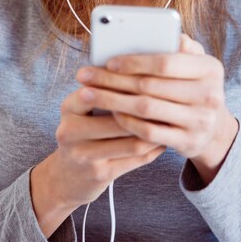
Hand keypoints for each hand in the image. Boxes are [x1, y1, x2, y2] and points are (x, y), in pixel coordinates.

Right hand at [30, 85, 164, 236]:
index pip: (99, 90)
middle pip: (119, 117)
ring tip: (172, 120)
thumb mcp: (85, 108)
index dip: (127, 84)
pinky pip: (135, 159)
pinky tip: (164, 140)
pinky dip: (153, 149)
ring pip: (132, 140)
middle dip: (148, 110)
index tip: (153, 78)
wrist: (68, 176)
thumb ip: (106, 88)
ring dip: (156, 131)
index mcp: (69, 107)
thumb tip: (143, 65)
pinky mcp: (99, 174)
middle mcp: (70, 130)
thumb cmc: (86, 131)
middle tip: (171, 101)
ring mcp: (83, 155)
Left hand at [76, 34, 237, 179]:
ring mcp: (200, 121)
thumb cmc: (194, 85)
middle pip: (150, 86)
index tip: (108, 62)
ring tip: (90, 94)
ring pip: (146, 109)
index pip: (165, 62)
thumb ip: (181, 46)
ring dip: (113, 101)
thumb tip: (168, 33)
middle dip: (113, 81)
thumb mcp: (195, 62)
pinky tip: (112, 114)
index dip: (134, 62)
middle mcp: (210, 95)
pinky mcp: (188, 142)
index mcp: (210, 68)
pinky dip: (127, 122)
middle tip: (86, 77)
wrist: (213, 127)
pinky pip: (149, 132)